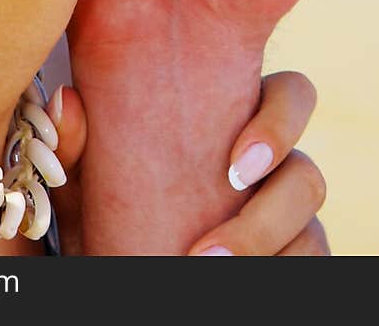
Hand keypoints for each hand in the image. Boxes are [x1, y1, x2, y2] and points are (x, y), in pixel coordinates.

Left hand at [49, 71, 328, 255]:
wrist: (116, 265)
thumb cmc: (106, 222)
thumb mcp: (83, 194)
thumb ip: (75, 150)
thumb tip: (66, 98)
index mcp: (236, 129)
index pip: (290, 96)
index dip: (280, 123)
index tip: (235, 166)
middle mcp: (275, 175)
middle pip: (309, 174)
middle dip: (273, 210)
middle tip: (221, 236)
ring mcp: (289, 225)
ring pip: (310, 232)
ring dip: (264, 248)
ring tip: (207, 267)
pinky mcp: (293, 261)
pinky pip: (312, 262)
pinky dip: (280, 270)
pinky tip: (235, 282)